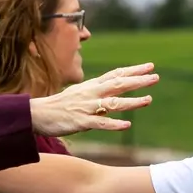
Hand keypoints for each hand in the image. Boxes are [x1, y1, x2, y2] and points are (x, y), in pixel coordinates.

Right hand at [29, 63, 158, 136]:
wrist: (37, 114)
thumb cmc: (58, 106)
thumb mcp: (79, 95)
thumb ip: (96, 96)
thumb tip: (111, 100)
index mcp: (91, 86)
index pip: (116, 75)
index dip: (133, 70)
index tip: (150, 67)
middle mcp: (91, 93)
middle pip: (118, 84)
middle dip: (138, 81)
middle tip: (155, 77)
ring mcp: (87, 107)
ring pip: (113, 103)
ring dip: (132, 102)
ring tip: (148, 100)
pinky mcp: (81, 122)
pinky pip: (100, 123)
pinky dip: (114, 124)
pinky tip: (127, 125)